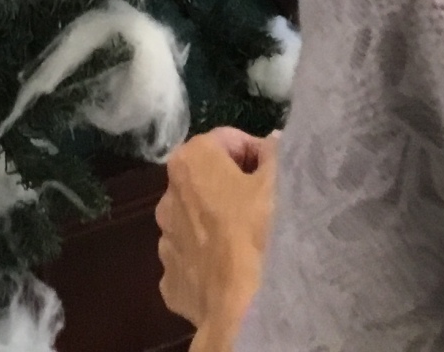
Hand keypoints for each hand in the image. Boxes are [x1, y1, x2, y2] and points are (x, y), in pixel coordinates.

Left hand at [157, 129, 278, 351]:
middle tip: (265, 205)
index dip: (256, 153)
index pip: (228, 140)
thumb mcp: (278, 177)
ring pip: (197, 221)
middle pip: (208, 180)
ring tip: (249, 241)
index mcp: (189, 160)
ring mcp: (165, 240)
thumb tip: (270, 143)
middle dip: (234, 187)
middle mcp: (167, 195)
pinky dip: (209, 261)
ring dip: (218, 224)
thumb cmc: (259, 229)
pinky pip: (193, 259)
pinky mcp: (170, 280)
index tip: (274, 173)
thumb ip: (274, 150)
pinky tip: (232, 270)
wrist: (240, 304)